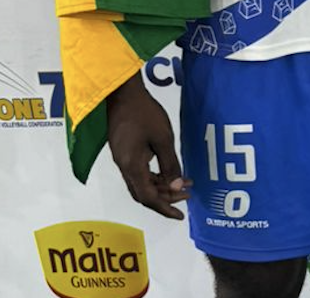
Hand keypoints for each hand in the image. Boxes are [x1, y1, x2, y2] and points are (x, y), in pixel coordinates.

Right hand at [106, 72, 189, 218]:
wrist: (122, 94)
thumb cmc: (144, 113)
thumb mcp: (163, 138)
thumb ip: (170, 164)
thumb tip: (177, 187)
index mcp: (132, 167)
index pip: (147, 197)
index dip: (164, 208)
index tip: (180, 216)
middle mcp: (125, 168)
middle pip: (144, 194)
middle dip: (165, 199)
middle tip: (187, 197)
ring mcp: (123, 160)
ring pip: (142, 183)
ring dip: (162, 187)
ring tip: (185, 184)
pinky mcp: (125, 152)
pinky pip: (140, 172)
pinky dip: (156, 176)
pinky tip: (169, 172)